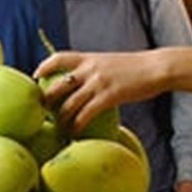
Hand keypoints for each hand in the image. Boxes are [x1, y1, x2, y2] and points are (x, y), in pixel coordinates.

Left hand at [36, 50, 161, 131]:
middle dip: (46, 101)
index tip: (35, 76)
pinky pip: (85, 115)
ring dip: (61, 120)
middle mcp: (89, 69)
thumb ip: (95, 69)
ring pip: (69, 104)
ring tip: (59, 129)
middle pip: (57, 86)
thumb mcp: (110, 62)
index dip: (43, 67)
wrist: (156, 67)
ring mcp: (97, 83)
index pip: (58, 58)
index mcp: (89, 58)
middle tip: (42, 113)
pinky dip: (76, 126)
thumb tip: (85, 81)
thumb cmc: (136, 67)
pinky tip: (75, 134)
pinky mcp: (108, 96)